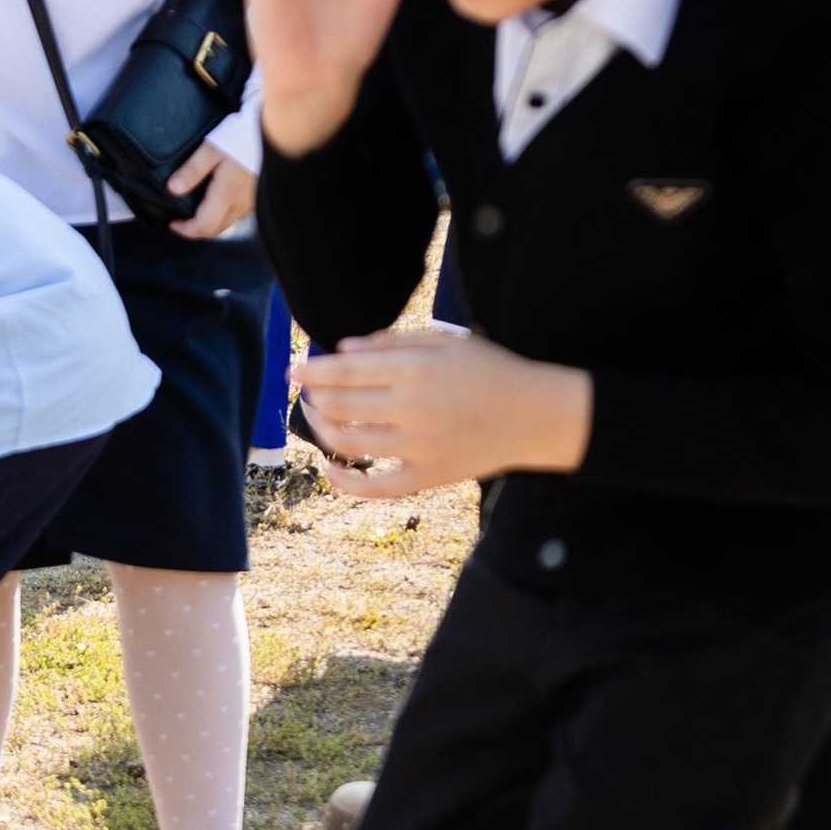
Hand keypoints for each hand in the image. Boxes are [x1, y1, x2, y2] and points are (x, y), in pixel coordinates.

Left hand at [166, 140, 257, 237]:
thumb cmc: (243, 136)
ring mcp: (253, 201)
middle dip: (196, 230)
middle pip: (216, 229)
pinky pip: (239, 213)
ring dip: (211, 223)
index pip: (203, 226)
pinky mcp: (259, 194)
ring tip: (197, 211)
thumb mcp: (212, 149)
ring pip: (229, 222)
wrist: (277, 130)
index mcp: (227, 195)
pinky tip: (219, 200)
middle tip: (182, 221)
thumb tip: (172, 189)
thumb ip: (192, 171)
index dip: (186, 230)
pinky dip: (224, 214)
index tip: (173, 223)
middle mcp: (241, 203)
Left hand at [295, 330, 592, 497]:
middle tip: (307, 392)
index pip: (345, 372)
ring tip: (318, 418)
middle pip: (339, 406)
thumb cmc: (491, 371)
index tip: (293, 370)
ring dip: (321, 429)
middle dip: (313, 398)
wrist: (536, 416)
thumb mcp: (447, 342)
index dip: (311, 371)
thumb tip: (342, 350)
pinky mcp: (426, 477)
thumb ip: (392, 343)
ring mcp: (418, 448)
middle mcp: (413, 409)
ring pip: (347, 443)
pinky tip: (328, 468)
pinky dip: (344, 482)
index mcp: (417, 370)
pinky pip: (374, 487)